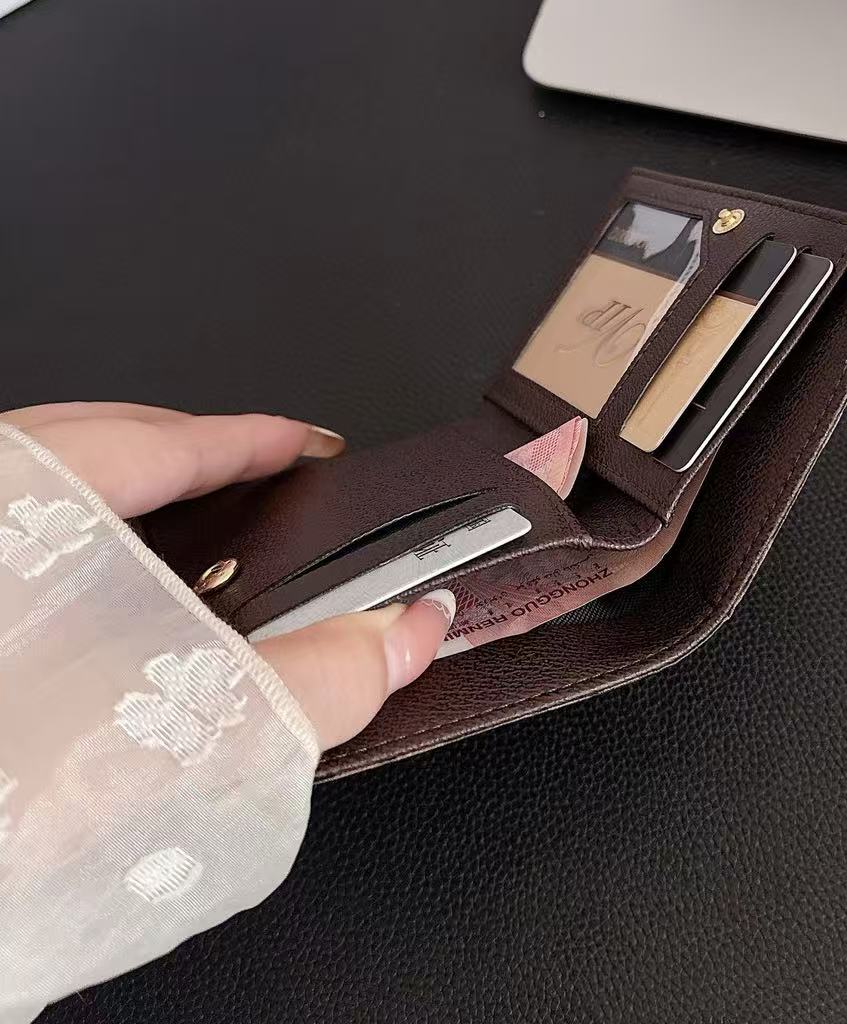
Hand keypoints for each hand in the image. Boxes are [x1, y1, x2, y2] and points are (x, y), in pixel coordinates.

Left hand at [2, 401, 453, 749]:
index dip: (250, 438)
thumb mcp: (185, 738)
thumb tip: (408, 634)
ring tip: (189, 537)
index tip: (309, 447)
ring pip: (36, 490)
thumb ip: (316, 681)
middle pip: (92, 442)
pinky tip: (97, 611)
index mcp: (23, 515)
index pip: (161, 439)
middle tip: (260, 481)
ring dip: (120, 503)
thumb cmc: (12, 807)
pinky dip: (68, 553)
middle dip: (186, 455)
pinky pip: (9, 543)